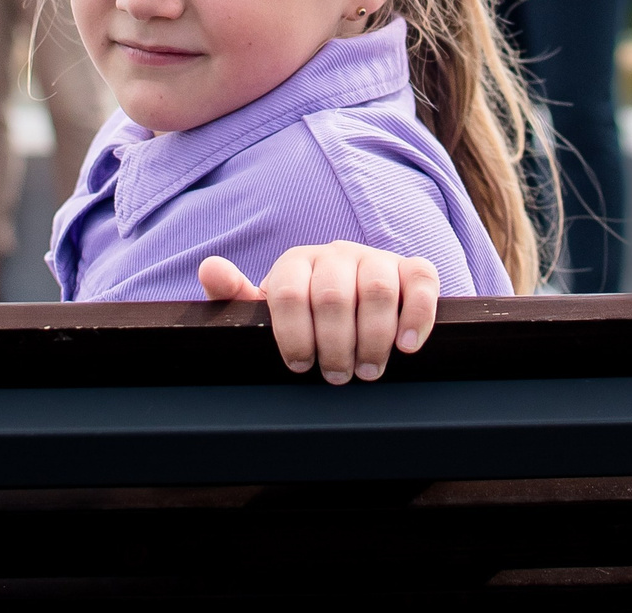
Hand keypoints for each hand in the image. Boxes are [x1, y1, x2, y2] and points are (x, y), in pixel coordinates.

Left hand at [198, 242, 440, 383]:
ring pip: (378, 289)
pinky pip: (420, 280)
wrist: (347, 305)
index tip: (300, 366)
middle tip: (337, 376)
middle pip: (334, 296)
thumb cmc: (299, 318)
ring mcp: (375, 258)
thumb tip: (210, 268)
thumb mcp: (264, 312)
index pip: (289, 292)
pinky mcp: (410, 270)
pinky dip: (417, 314)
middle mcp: (335, 254)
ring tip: (368, 370)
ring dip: (374, 337)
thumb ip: (234, 296)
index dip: (294, 335)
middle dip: (335, 344)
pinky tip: (407, 346)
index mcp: (295, 263)